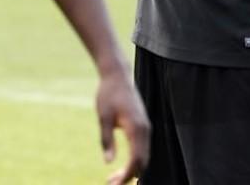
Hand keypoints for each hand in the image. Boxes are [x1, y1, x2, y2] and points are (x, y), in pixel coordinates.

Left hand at [95, 66, 150, 183]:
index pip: (136, 159)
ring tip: (113, 179)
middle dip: (129, 176)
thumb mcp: (103, 117)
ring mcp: (145, 128)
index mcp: (136, 128)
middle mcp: (145, 130)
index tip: (114, 184)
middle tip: (111, 184)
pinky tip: (122, 167)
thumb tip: (108, 162)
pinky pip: (142, 149)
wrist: (117, 75)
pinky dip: (135, 160)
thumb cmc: (108, 94)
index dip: (127, 174)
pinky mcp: (142, 126)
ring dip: (132, 169)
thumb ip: (107, 140)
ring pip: (144, 156)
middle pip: (143, 161)